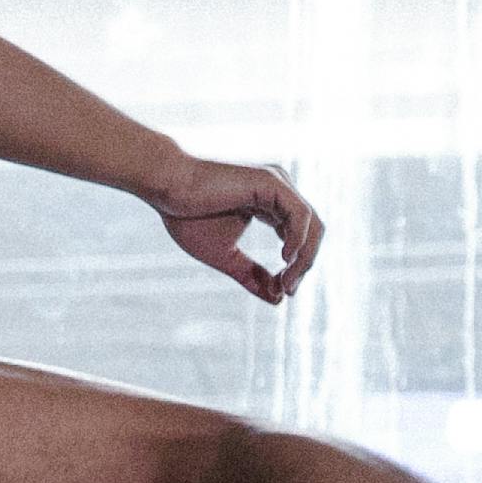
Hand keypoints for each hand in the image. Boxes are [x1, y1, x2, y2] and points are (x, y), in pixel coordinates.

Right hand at [141, 155, 320, 304]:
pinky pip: (301, 215)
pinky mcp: (271, 182)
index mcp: (270, 204)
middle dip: (305, 265)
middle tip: (287, 290)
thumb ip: (251, 276)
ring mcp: (277, 184)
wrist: (167, 188)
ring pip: (313, 225)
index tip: (282, 291)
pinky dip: (299, 240)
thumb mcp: (225, 257)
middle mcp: (279, 191)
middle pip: (314, 232)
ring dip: (304, 258)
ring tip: (286, 281)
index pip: (300, 238)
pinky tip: (286, 258)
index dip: (297, 267)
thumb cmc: (187, 216)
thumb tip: (278, 300)